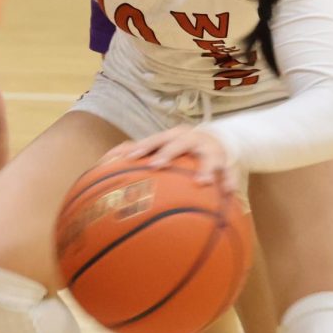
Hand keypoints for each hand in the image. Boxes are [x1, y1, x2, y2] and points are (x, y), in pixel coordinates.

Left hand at [102, 125, 240, 193]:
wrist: (219, 140)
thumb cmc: (180, 148)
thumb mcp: (163, 148)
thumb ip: (138, 157)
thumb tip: (101, 167)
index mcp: (171, 137)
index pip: (153, 139)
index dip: (141, 147)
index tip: (128, 158)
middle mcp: (189, 140)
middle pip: (177, 143)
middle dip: (167, 153)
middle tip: (156, 165)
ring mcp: (209, 150)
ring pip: (208, 157)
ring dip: (205, 168)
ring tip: (202, 182)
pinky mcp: (227, 162)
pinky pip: (230, 173)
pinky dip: (230, 182)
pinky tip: (230, 196)